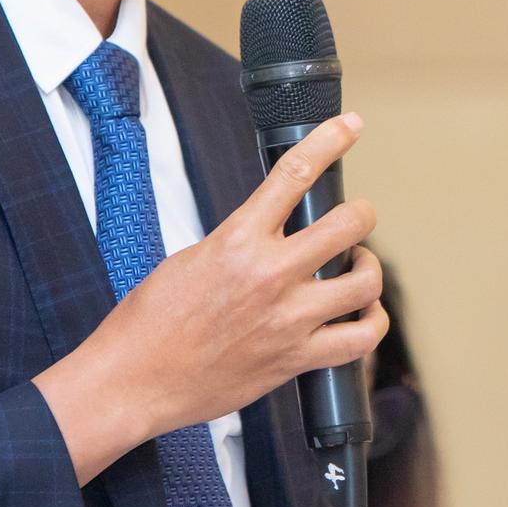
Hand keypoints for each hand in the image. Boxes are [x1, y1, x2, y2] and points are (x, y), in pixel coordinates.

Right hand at [33, 113, 385, 483]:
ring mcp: (288, 320)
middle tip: (357, 217)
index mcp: (237, 240)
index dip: (330, 141)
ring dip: (368, 268)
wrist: (135, 380)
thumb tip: (272, 233)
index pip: (295, 175)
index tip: (350, 127)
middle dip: (361, 214)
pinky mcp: (296, 360)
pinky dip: (371, 321)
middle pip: (348, 225)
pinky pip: (360, 339)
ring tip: (357, 267)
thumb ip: (239, 241)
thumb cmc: (151, 320)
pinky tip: (363, 313)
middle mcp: (269, 276)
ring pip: (364, 282)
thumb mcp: (192, 258)